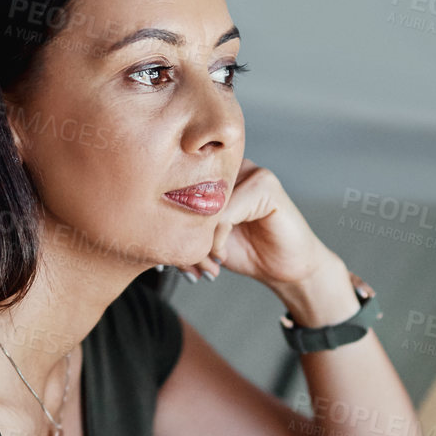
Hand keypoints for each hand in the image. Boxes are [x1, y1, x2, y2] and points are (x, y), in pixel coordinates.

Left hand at [175, 159, 346, 290]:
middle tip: (191, 265)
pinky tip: (223, 253)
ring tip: (209, 262)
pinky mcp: (266, 185)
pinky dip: (219, 237)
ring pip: (206, 202)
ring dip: (201, 238)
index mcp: (215, 172)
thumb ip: (181, 226)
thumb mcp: (203, 239)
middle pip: (190, 191)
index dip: (172, 222)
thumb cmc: (246, 252)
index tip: (175, 257)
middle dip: (185, 233)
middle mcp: (232, 165)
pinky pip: (226, 211)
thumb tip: (149, 226)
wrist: (286, 270)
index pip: (179, 185)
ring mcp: (251, 171)